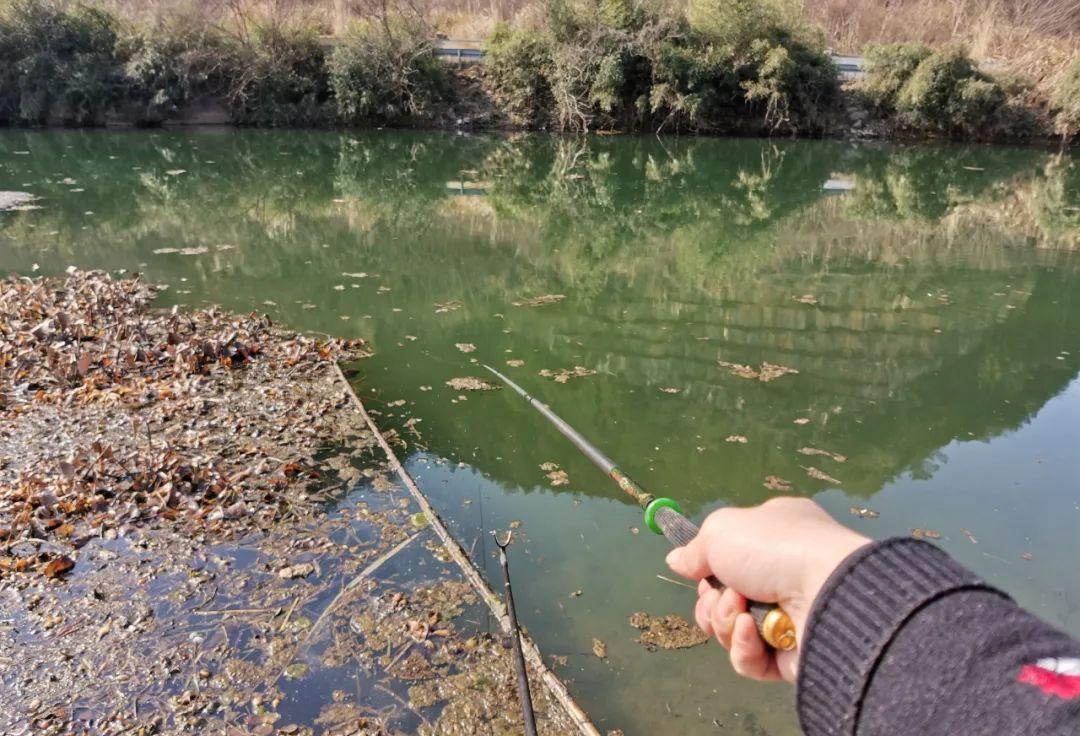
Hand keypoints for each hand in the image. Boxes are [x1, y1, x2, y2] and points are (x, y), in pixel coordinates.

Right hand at [665, 497, 868, 682]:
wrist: (827, 591)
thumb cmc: (775, 548)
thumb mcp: (721, 531)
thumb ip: (694, 550)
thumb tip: (675, 560)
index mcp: (777, 536)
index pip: (732, 555)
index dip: (709, 567)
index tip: (699, 571)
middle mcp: (784, 574)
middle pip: (724, 597)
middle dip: (712, 600)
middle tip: (721, 595)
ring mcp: (790, 616)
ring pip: (731, 629)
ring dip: (724, 620)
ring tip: (740, 609)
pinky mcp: (793, 655)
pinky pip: (751, 658)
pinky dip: (743, 645)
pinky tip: (750, 630)